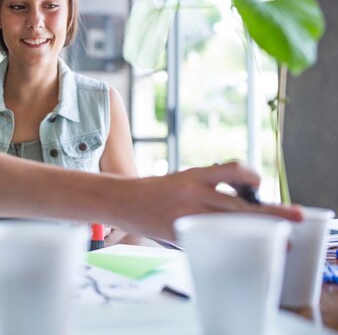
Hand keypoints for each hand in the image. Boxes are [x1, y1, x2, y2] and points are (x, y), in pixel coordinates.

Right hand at [115, 162, 302, 240]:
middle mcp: (193, 193)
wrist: (122, 200)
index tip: (261, 185)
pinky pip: (210, 240)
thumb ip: (209, 189)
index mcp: (195, 176)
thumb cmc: (155, 191)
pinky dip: (227, 244)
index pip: (233, 170)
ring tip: (278, 239)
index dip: (253, 176)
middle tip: (296, 217)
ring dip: (257, 232)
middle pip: (240, 205)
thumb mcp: (183, 180)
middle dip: (272, 213)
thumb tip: (241, 205)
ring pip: (230, 225)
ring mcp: (186, 216)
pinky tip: (238, 248)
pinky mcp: (179, 235)